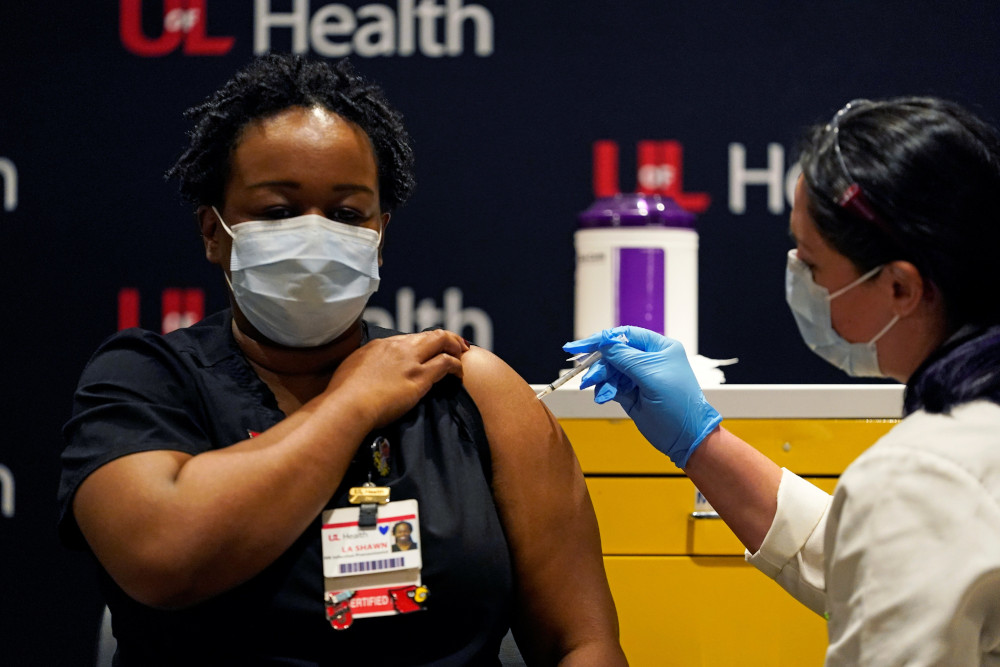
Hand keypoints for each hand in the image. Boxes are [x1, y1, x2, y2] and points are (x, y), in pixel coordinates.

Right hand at [327, 329, 468, 428]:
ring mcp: (410, 361)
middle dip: (447, 338)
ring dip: (455, 348)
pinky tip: (459, 373)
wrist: (347, 406)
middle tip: (457, 346)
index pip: (409, 339)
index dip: (424, 343)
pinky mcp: (419, 377)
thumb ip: (364, 366)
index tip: (429, 350)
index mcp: (380, 345)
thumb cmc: (342, 395)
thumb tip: (366, 371)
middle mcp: (397, 348)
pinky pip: (446, 363)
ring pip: (442, 342)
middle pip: (429, 335)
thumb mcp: (351, 370)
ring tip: (462, 356)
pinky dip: (456, 366)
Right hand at [563, 326, 721, 467]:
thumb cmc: (678, 404)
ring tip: (593, 387)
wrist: (686, 438)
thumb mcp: (651, 376)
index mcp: (659, 348)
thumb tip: (604, 342)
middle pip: (615, 353)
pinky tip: (604, 397)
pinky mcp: (631, 394)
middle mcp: (648, 360)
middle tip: (587, 375)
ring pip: (610, 371)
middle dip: (600, 364)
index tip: (581, 346)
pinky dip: (605, 390)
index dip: (602, 339)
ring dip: (601, 379)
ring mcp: (639, 377)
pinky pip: (612, 386)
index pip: (626, 335)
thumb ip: (625, 358)